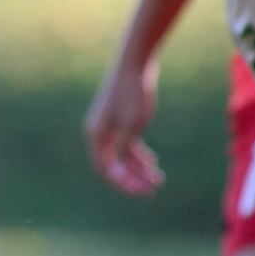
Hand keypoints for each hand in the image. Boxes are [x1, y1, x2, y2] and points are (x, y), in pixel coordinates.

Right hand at [84, 58, 164, 195]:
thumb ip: (123, 151)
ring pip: (122, 157)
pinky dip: (139, 156)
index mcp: (96, 135)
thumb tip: (117, 174)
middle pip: (114, 166)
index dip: (122, 184)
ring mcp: (110, 128)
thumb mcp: (131, 125)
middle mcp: (100, 133)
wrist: (136, 63)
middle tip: (154, 188)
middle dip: (133, 179)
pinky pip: (127, 146)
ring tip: (159, 177)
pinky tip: (152, 162)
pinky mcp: (121, 121)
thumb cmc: (131, 92)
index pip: (105, 169)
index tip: (142, 191)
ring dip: (138, 169)